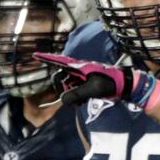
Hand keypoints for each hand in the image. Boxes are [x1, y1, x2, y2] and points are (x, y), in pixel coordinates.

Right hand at [33, 53, 154, 106]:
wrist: (125, 85)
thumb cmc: (109, 83)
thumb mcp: (92, 89)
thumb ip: (76, 94)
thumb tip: (62, 100)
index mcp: (78, 67)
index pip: (60, 61)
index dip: (47, 59)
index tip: (35, 55)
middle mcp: (78, 70)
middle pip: (61, 77)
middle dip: (63, 89)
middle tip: (71, 100)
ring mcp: (82, 77)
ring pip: (67, 85)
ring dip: (70, 94)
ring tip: (79, 103)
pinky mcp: (86, 83)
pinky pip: (75, 89)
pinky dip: (76, 96)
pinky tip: (82, 102)